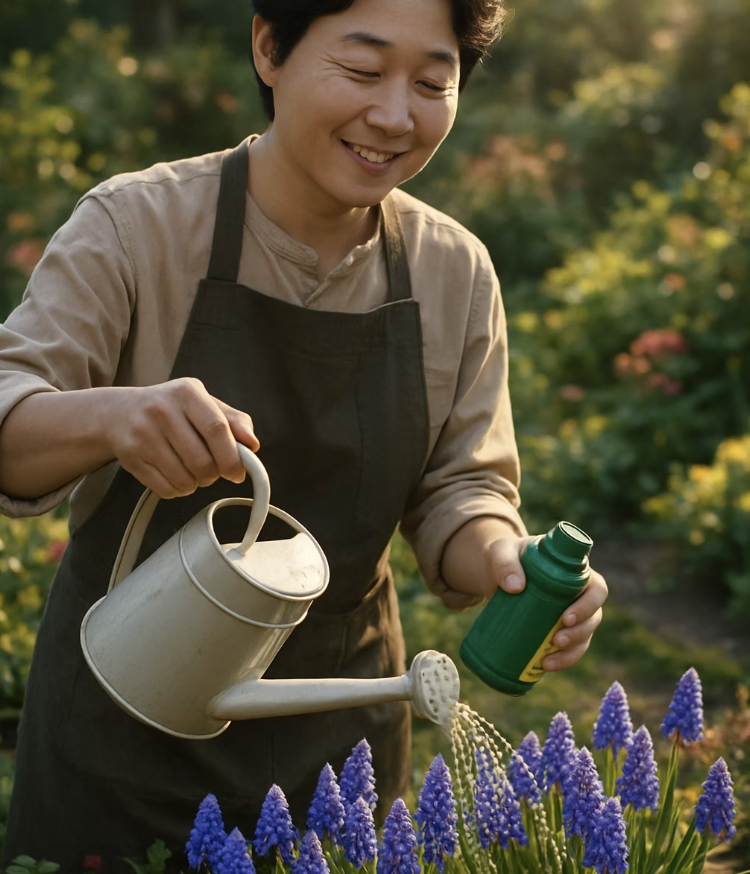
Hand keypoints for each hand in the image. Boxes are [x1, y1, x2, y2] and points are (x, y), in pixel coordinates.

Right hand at [104, 377, 259, 498]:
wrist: (117, 412)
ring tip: (192, 470)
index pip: (217, 429)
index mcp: (186, 392)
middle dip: (214, 475)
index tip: (238, 471)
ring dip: (196, 484)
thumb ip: (232, 420)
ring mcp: (143, 434)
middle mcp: (161, 410)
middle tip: (213, 471)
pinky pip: (167, 489)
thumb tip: (252, 444)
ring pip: (185, 479)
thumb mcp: (202, 403)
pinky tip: (176, 475)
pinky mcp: (130, 456)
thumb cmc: (170, 409)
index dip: (232, 456)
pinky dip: (179, 490)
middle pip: (202, 461)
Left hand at [487, 536, 607, 671]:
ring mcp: (571, 611)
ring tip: (548, 661)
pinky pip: (570, 647)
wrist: (494, 571)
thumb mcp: (501, 553)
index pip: (597, 588)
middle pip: (594, 616)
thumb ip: (505, 563)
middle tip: (557, 640)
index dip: (589, 605)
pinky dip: (562, 659)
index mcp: (575, 571)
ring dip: (572, 652)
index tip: (566, 618)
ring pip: (585, 635)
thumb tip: (515, 587)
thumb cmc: (505, 556)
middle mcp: (579, 593)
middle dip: (579, 633)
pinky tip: (546, 666)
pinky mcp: (559, 627)